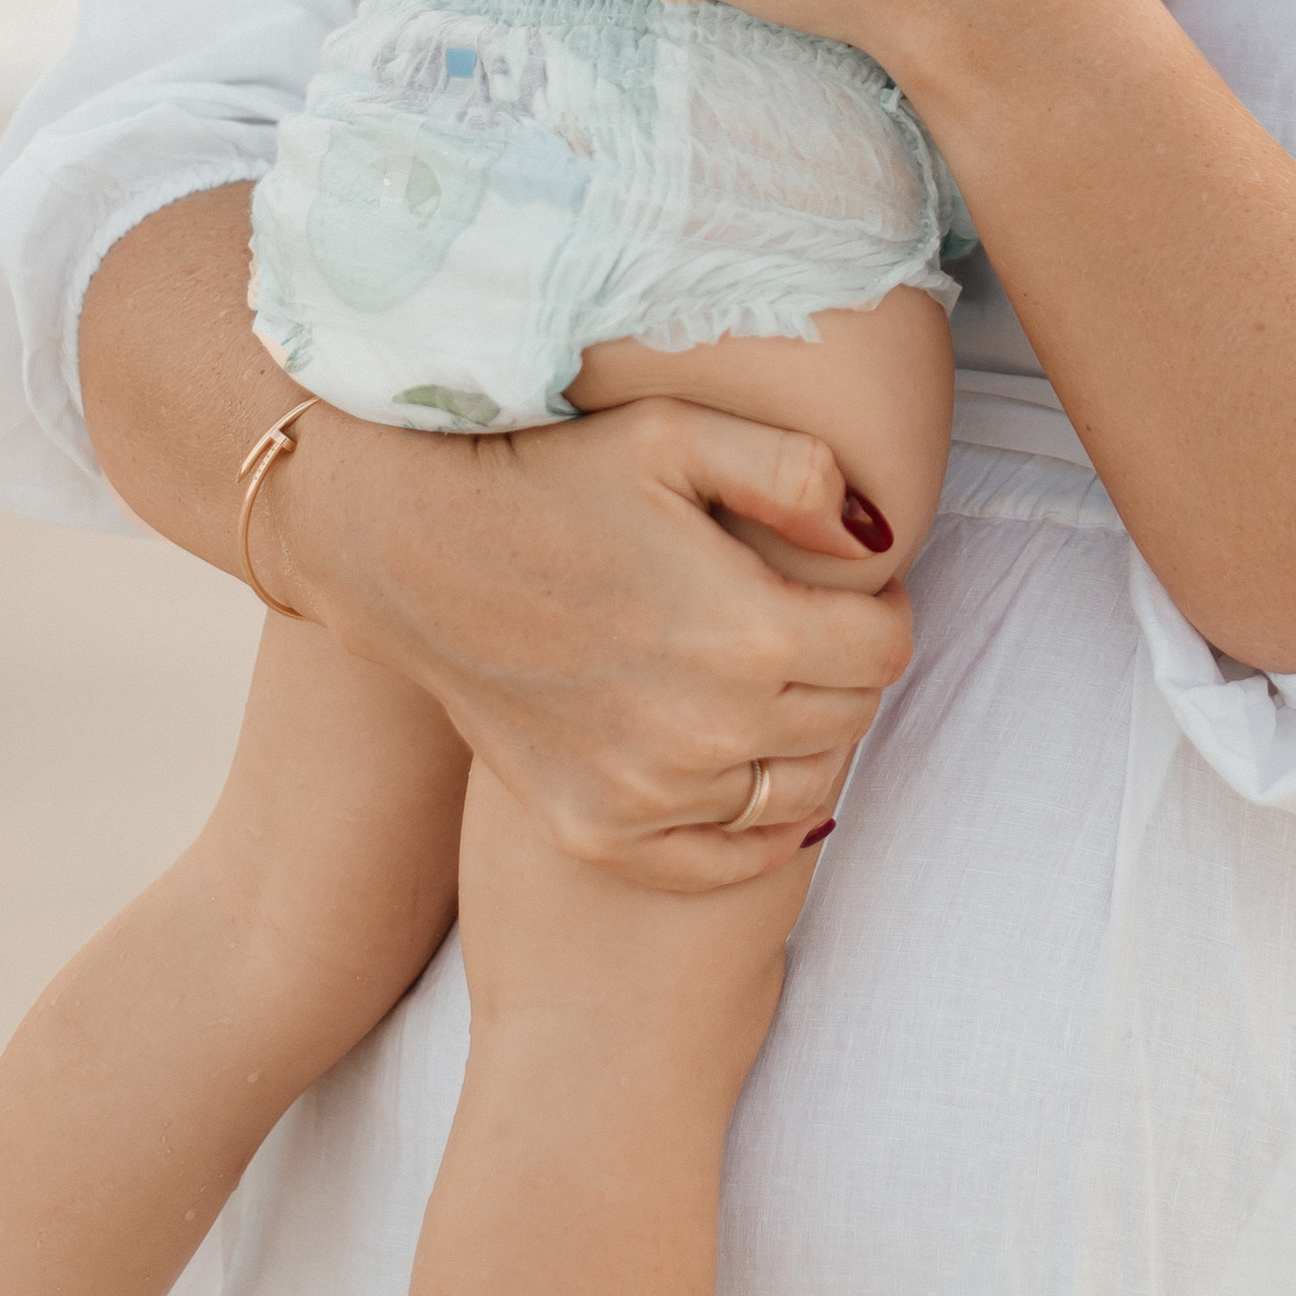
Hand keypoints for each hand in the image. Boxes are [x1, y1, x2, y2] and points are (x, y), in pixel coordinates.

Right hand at [278, 387, 912, 893]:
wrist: (409, 548)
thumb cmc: (551, 475)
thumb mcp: (678, 435)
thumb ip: (799, 473)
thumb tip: (879, 539)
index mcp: (745, 632)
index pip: (886, 650)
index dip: (882, 609)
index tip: (851, 588)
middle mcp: (707, 730)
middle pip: (850, 719)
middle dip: (845, 668)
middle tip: (804, 625)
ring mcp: (648, 794)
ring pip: (798, 790)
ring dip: (802, 739)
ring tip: (769, 683)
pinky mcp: (596, 831)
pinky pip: (719, 860)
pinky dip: (753, 829)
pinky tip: (754, 782)